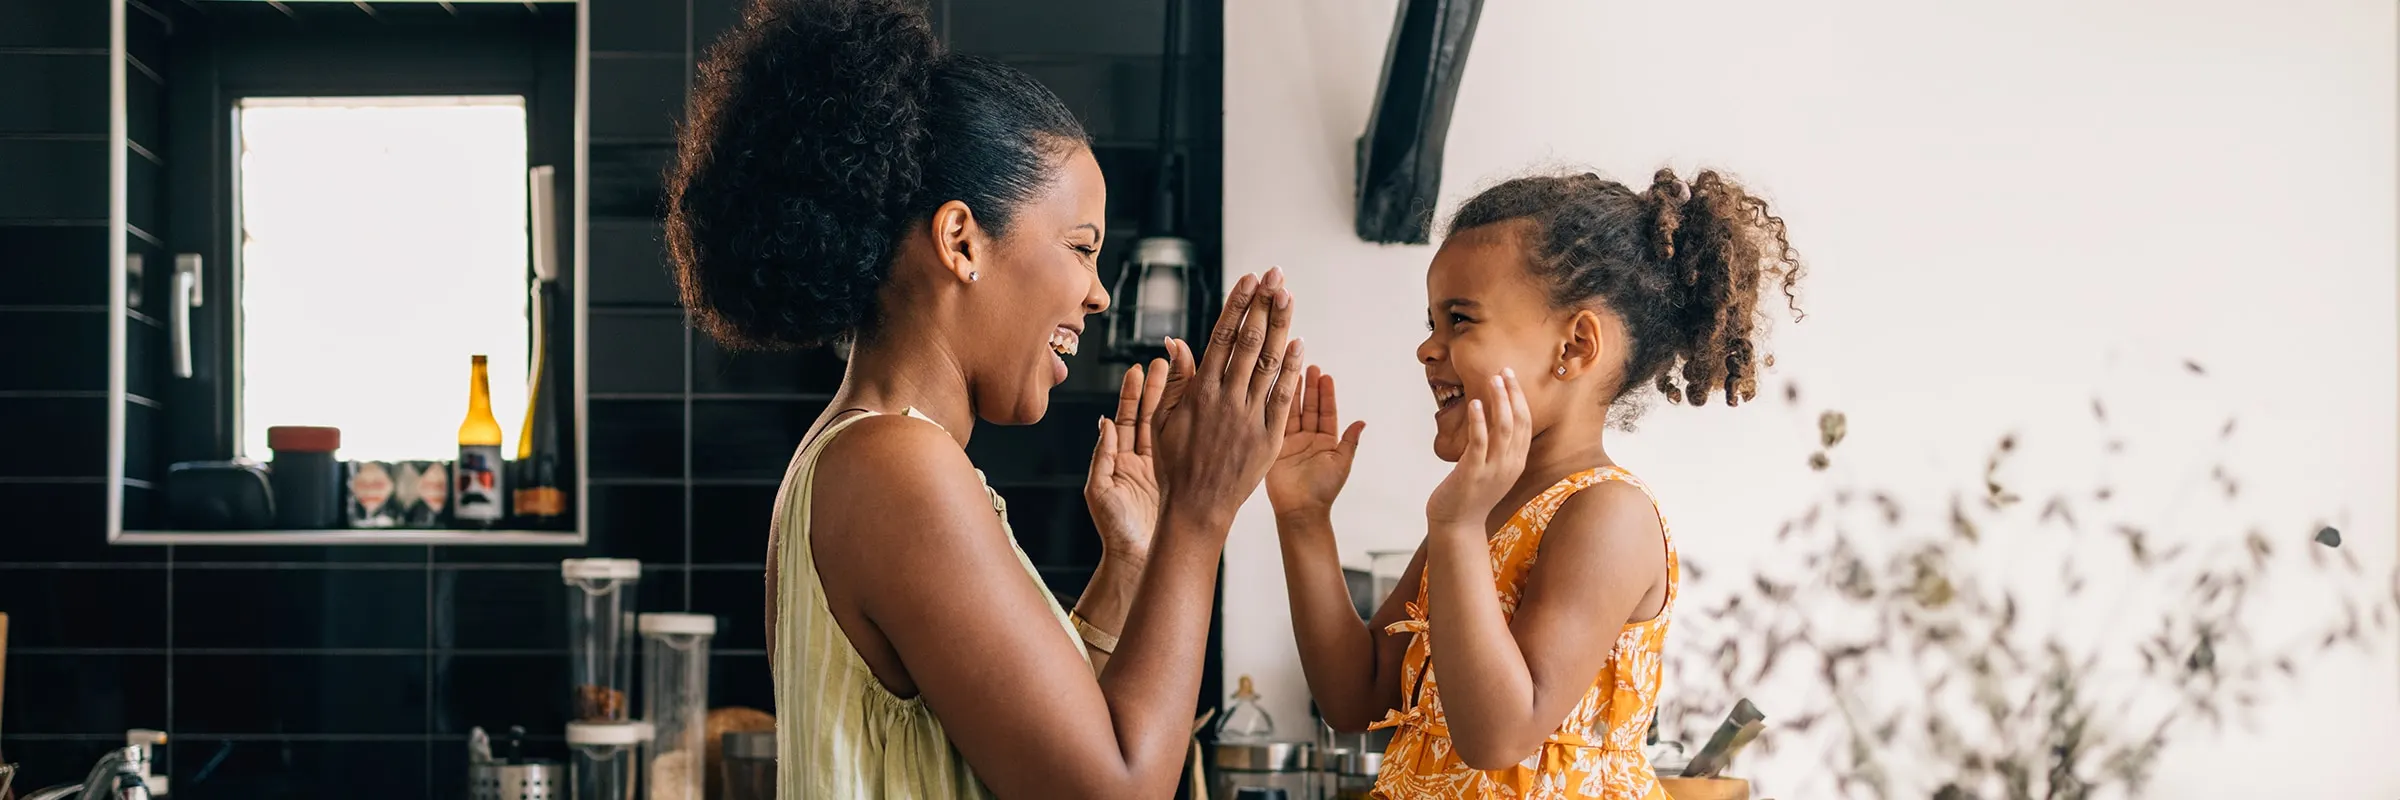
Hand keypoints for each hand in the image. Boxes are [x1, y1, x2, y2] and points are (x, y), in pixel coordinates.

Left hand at [1086, 360, 1170, 560]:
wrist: (1137, 559)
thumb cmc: (1114, 529)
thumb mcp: (1100, 491)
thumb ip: (1101, 457)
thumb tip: (1103, 422)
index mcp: (1119, 459)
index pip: (1125, 417)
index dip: (1132, 393)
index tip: (1139, 368)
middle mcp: (1140, 459)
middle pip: (1148, 415)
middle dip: (1156, 388)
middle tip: (1166, 363)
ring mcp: (1161, 468)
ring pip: (1168, 428)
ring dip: (1175, 403)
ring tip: (1185, 377)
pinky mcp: (1177, 479)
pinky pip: (1183, 449)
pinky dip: (1190, 428)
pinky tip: (1201, 409)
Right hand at [1155, 268, 1305, 530]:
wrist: (1197, 509)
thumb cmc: (1175, 465)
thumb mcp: (1163, 420)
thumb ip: (1176, 380)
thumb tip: (1176, 341)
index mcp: (1200, 392)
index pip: (1222, 337)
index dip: (1237, 305)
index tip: (1248, 280)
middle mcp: (1226, 400)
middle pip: (1249, 342)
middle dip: (1263, 305)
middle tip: (1275, 275)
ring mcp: (1249, 418)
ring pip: (1268, 363)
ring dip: (1280, 327)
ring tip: (1288, 296)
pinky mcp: (1268, 438)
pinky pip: (1283, 398)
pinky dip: (1291, 370)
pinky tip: (1300, 344)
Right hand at [1266, 366, 1364, 519]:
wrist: (1300, 509)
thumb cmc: (1323, 490)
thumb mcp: (1341, 464)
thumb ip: (1350, 442)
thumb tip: (1362, 422)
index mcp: (1327, 441)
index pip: (1327, 413)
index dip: (1326, 394)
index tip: (1326, 376)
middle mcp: (1309, 438)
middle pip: (1309, 407)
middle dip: (1310, 387)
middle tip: (1309, 366)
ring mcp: (1291, 441)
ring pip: (1293, 411)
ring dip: (1293, 393)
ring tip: (1292, 372)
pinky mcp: (1275, 446)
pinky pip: (1276, 423)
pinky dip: (1276, 407)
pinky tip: (1275, 390)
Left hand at [1426, 369, 1531, 528]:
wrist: (1457, 524)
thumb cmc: (1471, 493)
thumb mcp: (1491, 468)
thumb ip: (1496, 446)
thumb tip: (1490, 416)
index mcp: (1516, 461)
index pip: (1525, 424)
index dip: (1519, 398)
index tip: (1510, 377)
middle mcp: (1509, 464)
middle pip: (1518, 422)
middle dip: (1512, 394)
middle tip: (1503, 371)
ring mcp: (1493, 470)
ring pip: (1502, 429)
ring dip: (1498, 401)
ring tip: (1491, 380)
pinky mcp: (1473, 474)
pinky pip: (1479, 443)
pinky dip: (1478, 421)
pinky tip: (1474, 404)